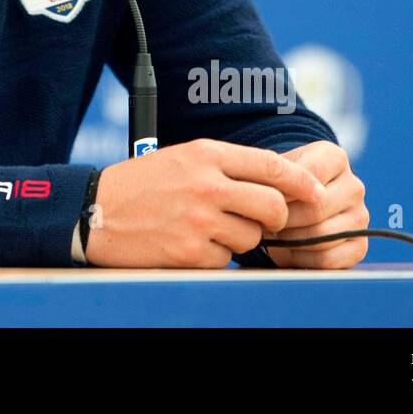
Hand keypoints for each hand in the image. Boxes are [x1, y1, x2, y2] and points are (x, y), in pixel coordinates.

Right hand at [84, 138, 327, 267]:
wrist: (95, 210)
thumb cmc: (142, 184)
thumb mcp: (183, 158)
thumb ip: (226, 166)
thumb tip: (278, 184)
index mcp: (206, 153)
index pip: (271, 165)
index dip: (302, 182)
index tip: (317, 192)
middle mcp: (207, 184)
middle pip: (273, 206)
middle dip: (277, 218)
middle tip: (266, 220)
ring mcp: (199, 220)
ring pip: (251, 237)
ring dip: (238, 238)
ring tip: (206, 227)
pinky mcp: (191, 252)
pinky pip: (226, 259)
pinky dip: (214, 256)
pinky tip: (189, 242)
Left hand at [262, 140, 367, 268]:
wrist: (296, 206)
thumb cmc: (282, 184)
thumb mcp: (277, 169)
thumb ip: (273, 175)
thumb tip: (269, 196)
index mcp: (335, 158)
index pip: (310, 174)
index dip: (282, 192)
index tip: (262, 199)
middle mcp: (354, 186)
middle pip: (316, 209)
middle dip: (284, 220)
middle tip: (264, 222)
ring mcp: (360, 217)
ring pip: (321, 236)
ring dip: (290, 240)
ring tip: (274, 235)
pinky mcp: (359, 247)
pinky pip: (327, 260)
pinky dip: (302, 259)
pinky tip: (288, 251)